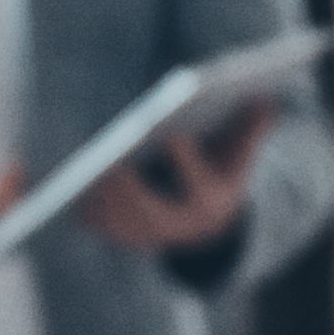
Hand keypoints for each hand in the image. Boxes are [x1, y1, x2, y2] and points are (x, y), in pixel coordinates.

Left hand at [88, 113, 265, 260]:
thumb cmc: (219, 168)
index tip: (173, 134)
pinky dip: (82, 204)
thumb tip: (267, 99)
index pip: (199, 183)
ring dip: (99, 198)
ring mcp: (146, 235)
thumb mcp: (239, 150)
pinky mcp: (119, 234)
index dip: (187, 161)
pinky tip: (66, 181)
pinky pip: (97, 223)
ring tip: (82, 167)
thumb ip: (251, 127)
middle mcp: (179, 227)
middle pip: (148, 210)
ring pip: (118, 221)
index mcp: (210, 202)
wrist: (205, 218)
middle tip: (109, 160)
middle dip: (128, 187)